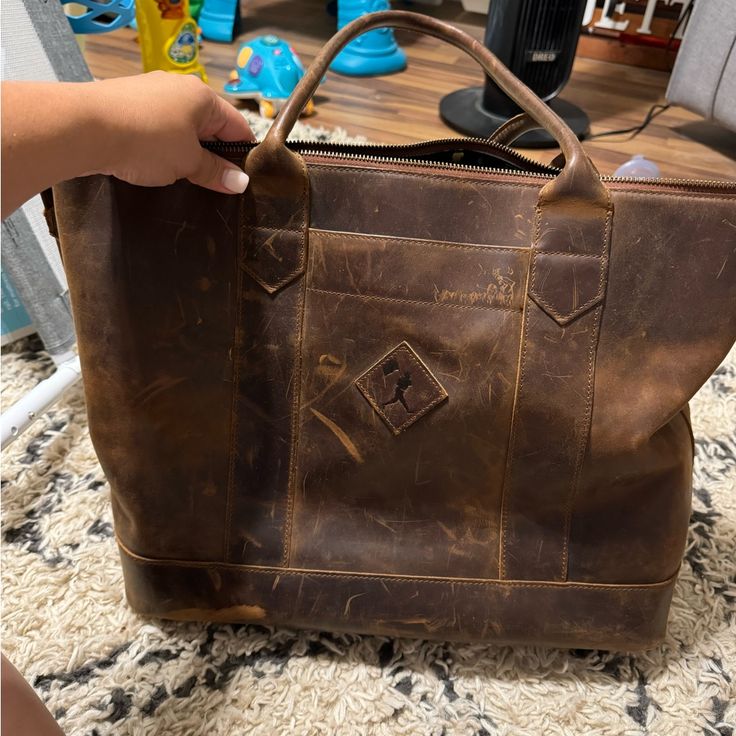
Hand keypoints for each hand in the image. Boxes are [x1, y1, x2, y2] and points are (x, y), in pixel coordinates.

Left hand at [93, 72, 254, 193]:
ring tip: (180, 177)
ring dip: (184, 152)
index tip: (241, 180)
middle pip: (207, 126)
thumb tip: (240, 182)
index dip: (242, 154)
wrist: (84, 128)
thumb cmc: (148, 141)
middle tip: (211, 184)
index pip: (236, 126)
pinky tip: (151, 164)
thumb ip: (215, 172)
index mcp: (202, 96)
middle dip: (211, 154)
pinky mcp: (125, 103)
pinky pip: (154, 128)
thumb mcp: (188, 163)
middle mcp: (178, 88)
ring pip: (180, 128)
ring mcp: (149, 93)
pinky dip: (159, 146)